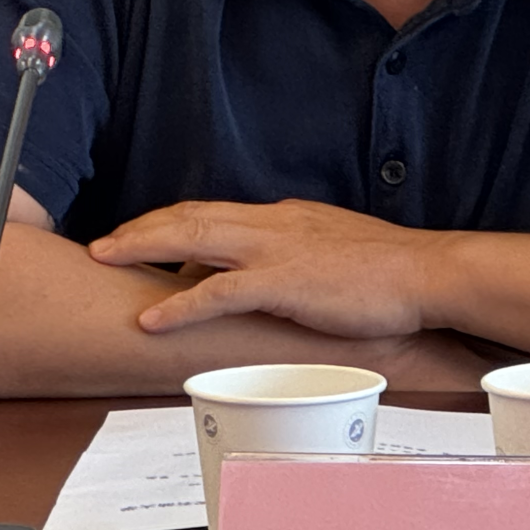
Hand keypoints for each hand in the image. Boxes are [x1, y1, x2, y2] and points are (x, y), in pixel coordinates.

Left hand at [87, 199, 444, 338]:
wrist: (426, 274)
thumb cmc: (389, 272)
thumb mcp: (334, 251)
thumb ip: (297, 257)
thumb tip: (268, 277)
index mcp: (284, 217)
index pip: (215, 212)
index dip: (172, 222)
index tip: (142, 236)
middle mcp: (272, 224)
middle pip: (191, 215)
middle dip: (141, 227)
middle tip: (103, 245)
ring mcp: (276, 250)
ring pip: (193, 237)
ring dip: (143, 247)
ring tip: (106, 261)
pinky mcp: (284, 283)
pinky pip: (218, 291)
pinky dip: (179, 304)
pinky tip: (152, 317)